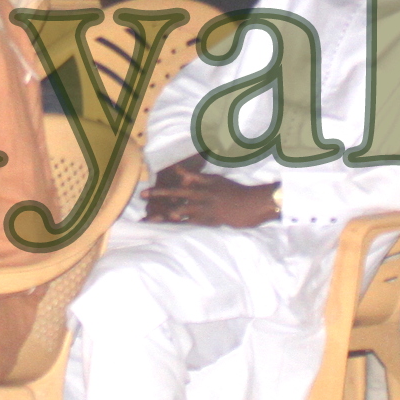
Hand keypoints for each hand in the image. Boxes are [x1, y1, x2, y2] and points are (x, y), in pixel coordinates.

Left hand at [140, 167, 280, 226]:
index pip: (182, 184)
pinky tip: (170, 224)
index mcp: (206, 184)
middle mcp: (204, 194)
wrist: (255, 203)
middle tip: (143, 196)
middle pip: (178, 194)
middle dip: (160, 195)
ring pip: (182, 210)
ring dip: (166, 214)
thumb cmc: (238, 193)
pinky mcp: (213, 220)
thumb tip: (179, 174)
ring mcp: (208, 207)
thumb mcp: (217, 181)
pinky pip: (193, 223)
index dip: (165, 187)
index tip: (148, 191)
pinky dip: (181, 224)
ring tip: (150, 217)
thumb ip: (198, 178)